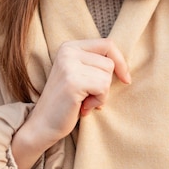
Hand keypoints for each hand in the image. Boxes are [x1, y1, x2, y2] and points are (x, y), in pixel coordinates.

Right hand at [11, 39, 130, 168]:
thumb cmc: (66, 102)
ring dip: (102, 94)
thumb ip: (95, 63)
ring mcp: (69, 65)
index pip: (107, 44)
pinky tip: (83, 107)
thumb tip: (124, 64)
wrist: (43, 125)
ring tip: (84, 101)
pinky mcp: (73, 82)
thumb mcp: (80, 74)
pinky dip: (98, 101)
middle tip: (88, 96)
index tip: (125, 78)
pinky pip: (103, 87)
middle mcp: (68, 51)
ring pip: (107, 76)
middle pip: (109, 62)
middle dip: (105, 83)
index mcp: (69, 46)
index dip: (120, 61)